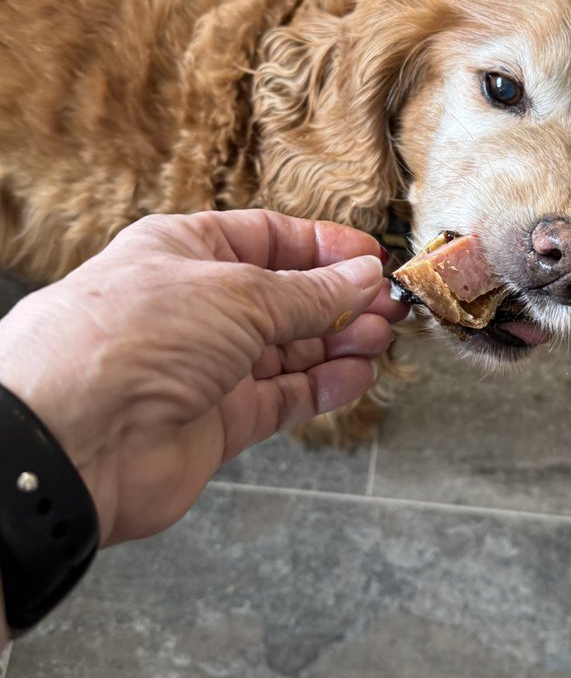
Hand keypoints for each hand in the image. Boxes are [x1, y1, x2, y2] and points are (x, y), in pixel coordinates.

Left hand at [0, 211, 406, 545]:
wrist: (75, 438)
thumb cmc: (132, 339)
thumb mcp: (238, 293)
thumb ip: (309, 293)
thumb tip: (361, 277)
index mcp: (185, 251)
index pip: (267, 238)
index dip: (323, 247)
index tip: (371, 257)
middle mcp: (194, 307)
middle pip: (284, 297)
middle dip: (340, 299)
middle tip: (388, 305)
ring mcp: (205, 367)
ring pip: (288, 350)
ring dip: (338, 342)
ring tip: (380, 337)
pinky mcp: (216, 422)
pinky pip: (282, 398)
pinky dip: (322, 387)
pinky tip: (356, 376)